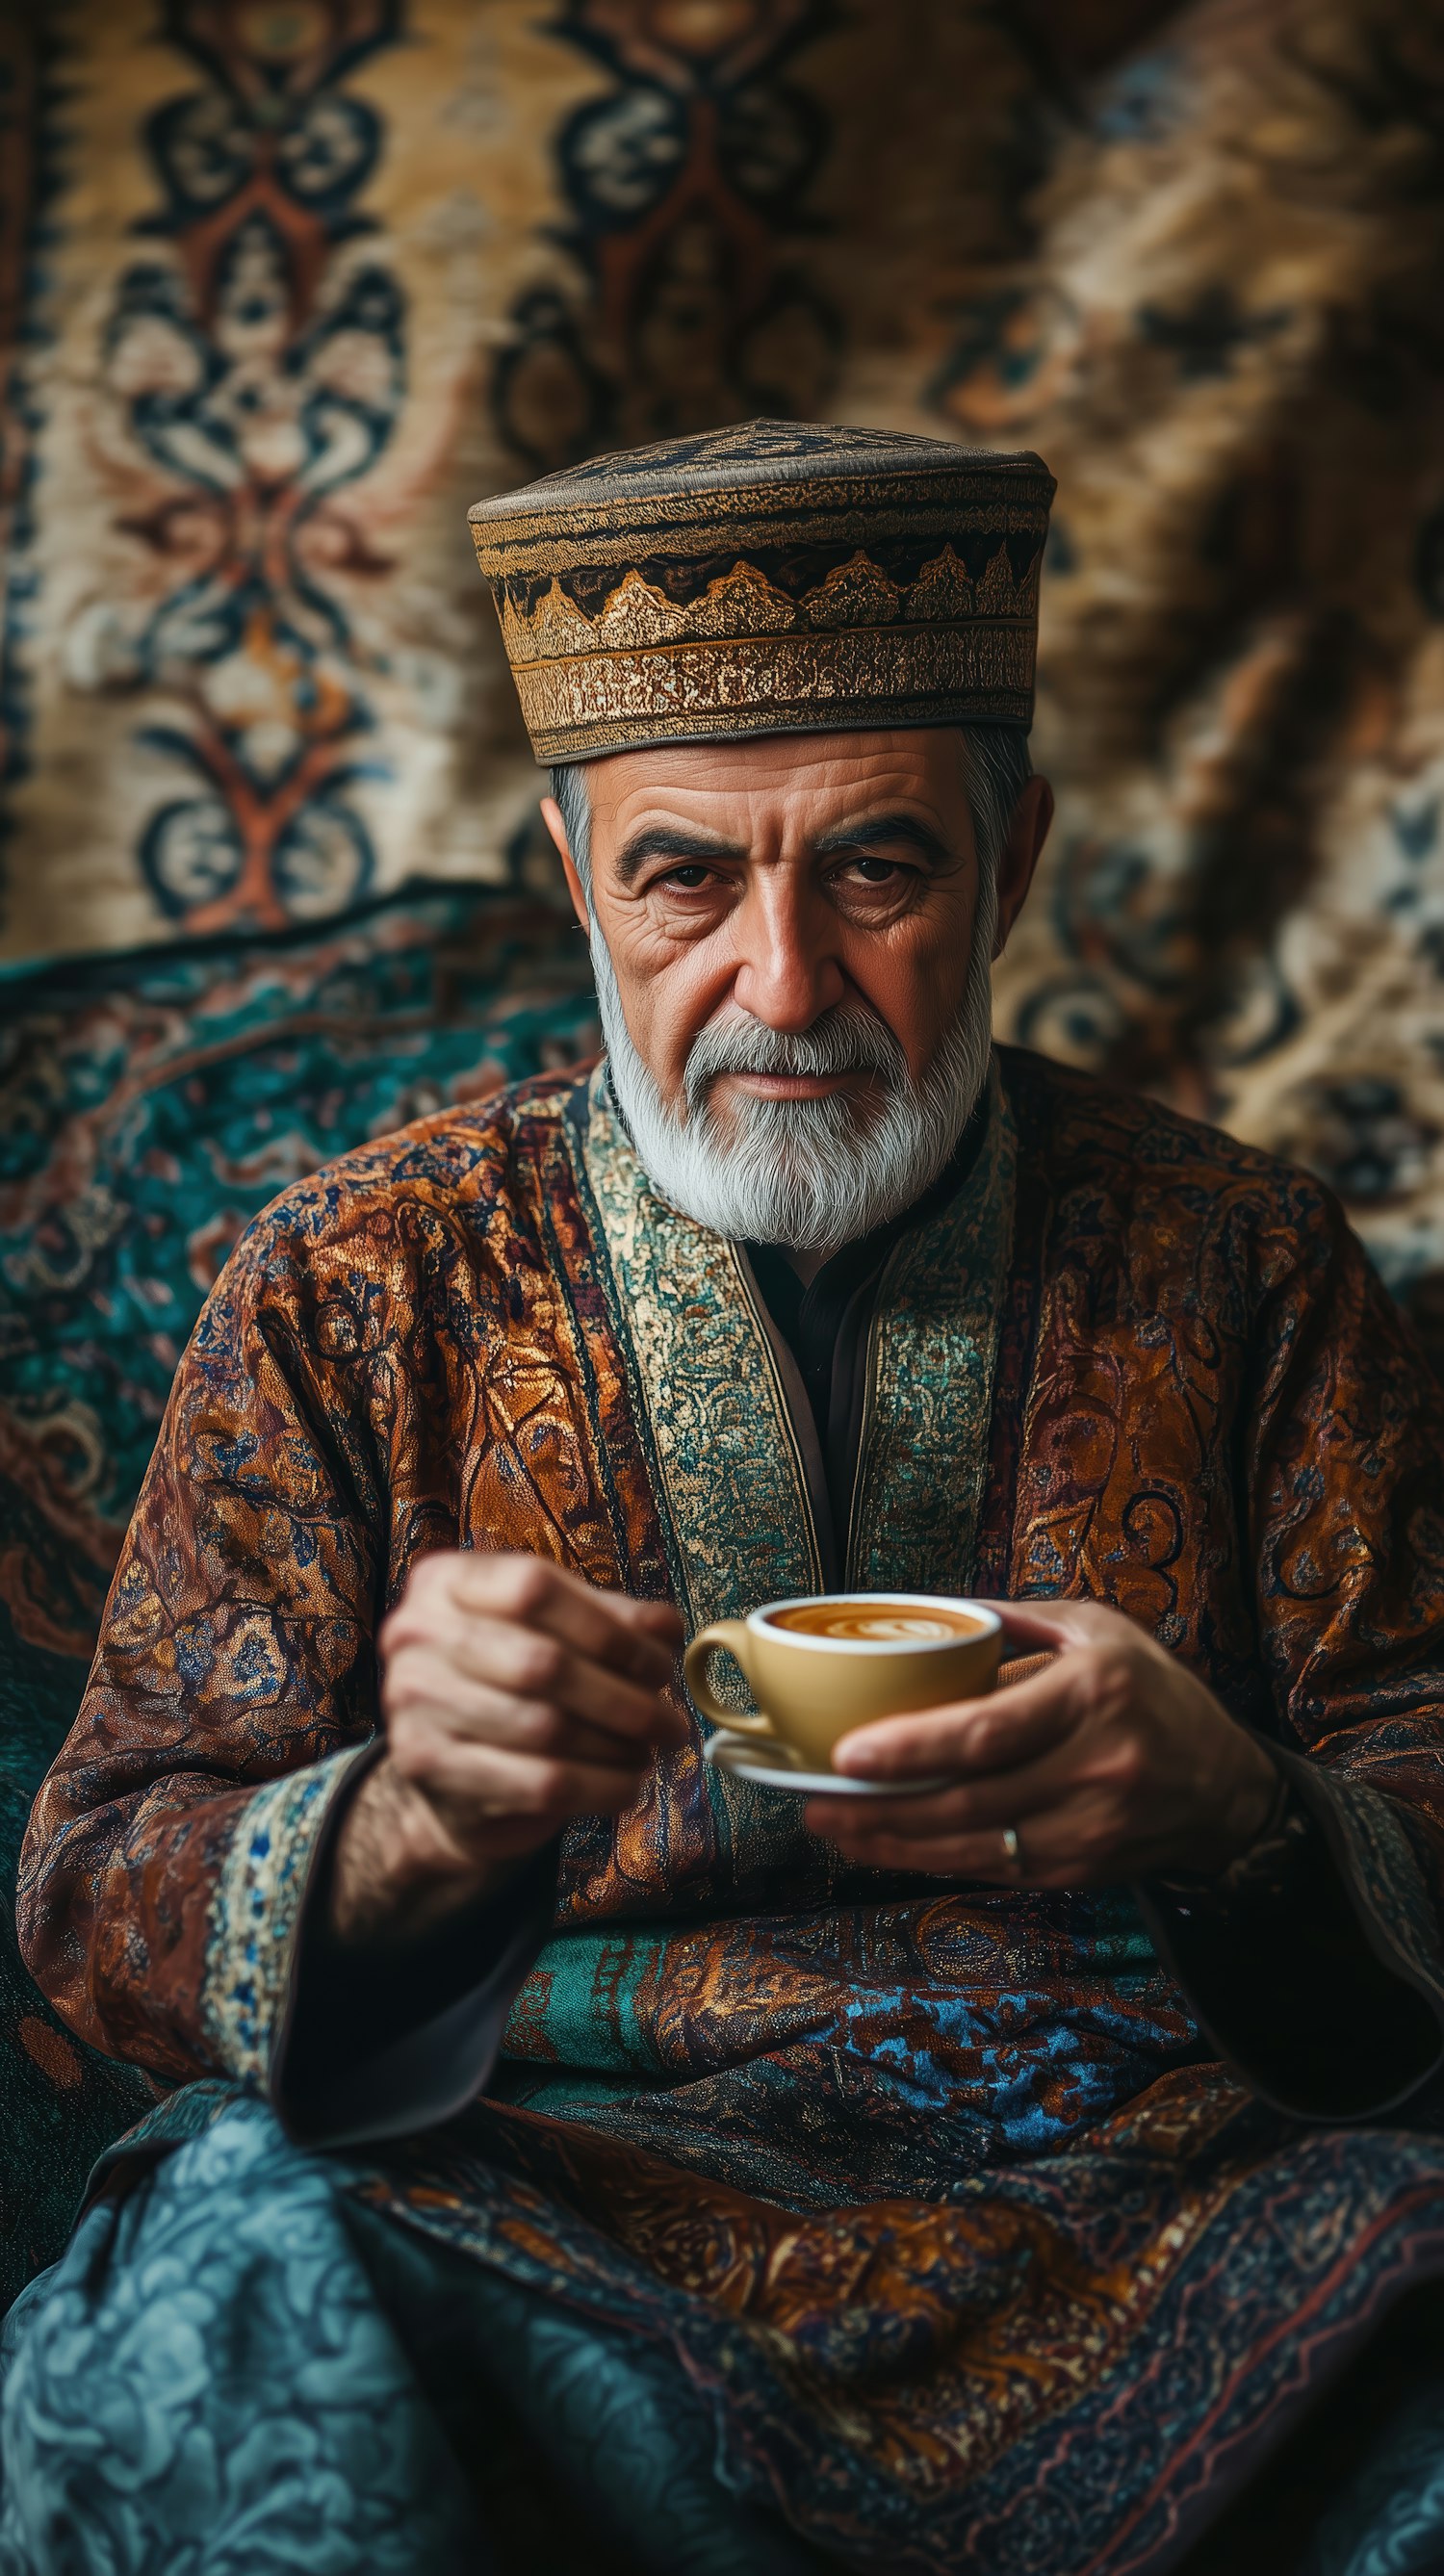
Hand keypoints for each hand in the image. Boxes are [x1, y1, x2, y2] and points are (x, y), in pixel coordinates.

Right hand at [331, 1553, 684, 1943]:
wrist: (449, 1765)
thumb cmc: (509, 1679)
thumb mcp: (555, 1630)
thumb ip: (611, 1619)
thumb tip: (665, 1628)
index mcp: (447, 1580)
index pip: (534, 1588)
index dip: (610, 1630)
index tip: (661, 1665)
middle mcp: (416, 1633)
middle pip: (542, 1664)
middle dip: (624, 1699)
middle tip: (670, 1723)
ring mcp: (413, 1702)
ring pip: (544, 1729)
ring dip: (616, 1747)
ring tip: (649, 1753)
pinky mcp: (426, 1766)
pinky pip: (535, 1783)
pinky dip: (597, 1788)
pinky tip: (626, 1786)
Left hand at [805, 1599, 1278, 1886]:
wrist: (1227, 1788)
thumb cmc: (1153, 1696)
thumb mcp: (1097, 1630)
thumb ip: (1013, 1621)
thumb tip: (926, 1612)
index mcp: (1093, 1694)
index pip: (987, 1732)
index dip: (912, 1749)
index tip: (848, 1753)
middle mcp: (1096, 1766)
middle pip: (968, 1799)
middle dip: (880, 1806)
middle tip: (815, 1797)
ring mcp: (1090, 1828)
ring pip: (973, 1844)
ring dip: (893, 1841)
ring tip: (832, 1824)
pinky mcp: (1082, 1870)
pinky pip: (992, 1869)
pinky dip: (933, 1859)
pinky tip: (888, 1844)